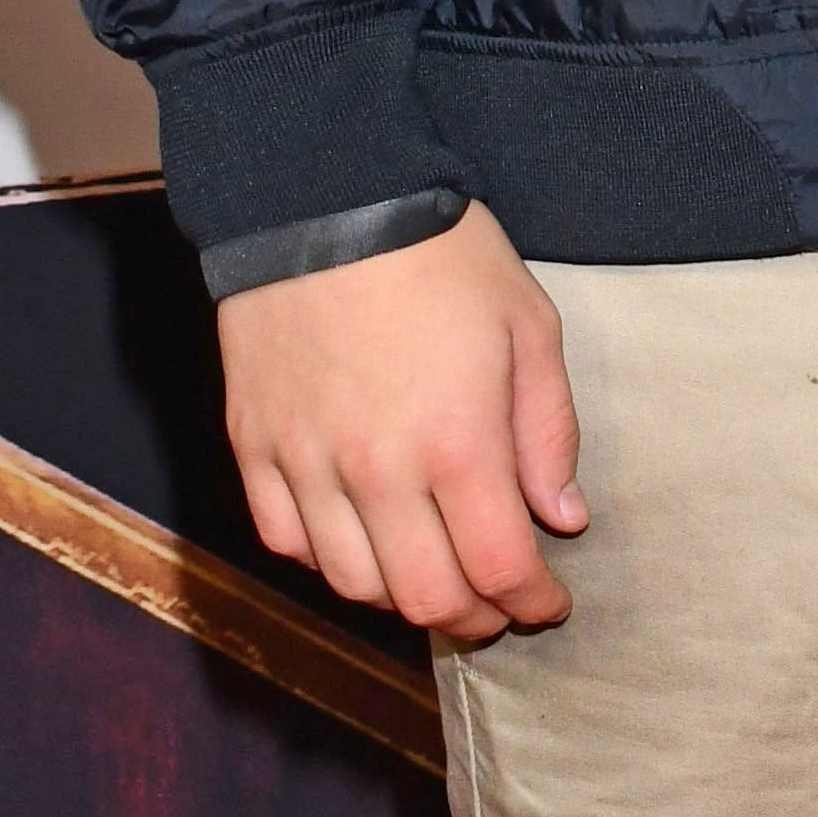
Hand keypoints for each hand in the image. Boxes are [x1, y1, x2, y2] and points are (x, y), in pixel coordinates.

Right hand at [219, 202, 586, 639]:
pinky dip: (327, 560)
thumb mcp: (528, 325)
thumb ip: (549, 431)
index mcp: (459, 441)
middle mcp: (378, 469)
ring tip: (435, 576)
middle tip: (499, 607)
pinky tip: (361, 540)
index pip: (498, 569)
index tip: (548, 604)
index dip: (531, 603)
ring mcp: (308, 463)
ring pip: (353, 584)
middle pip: (426, 598)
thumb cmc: (441, 254)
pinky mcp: (255, 447)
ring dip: (403, 599)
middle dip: (475, 619)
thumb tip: (562, 517)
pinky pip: (286, 541)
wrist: (325, 197)